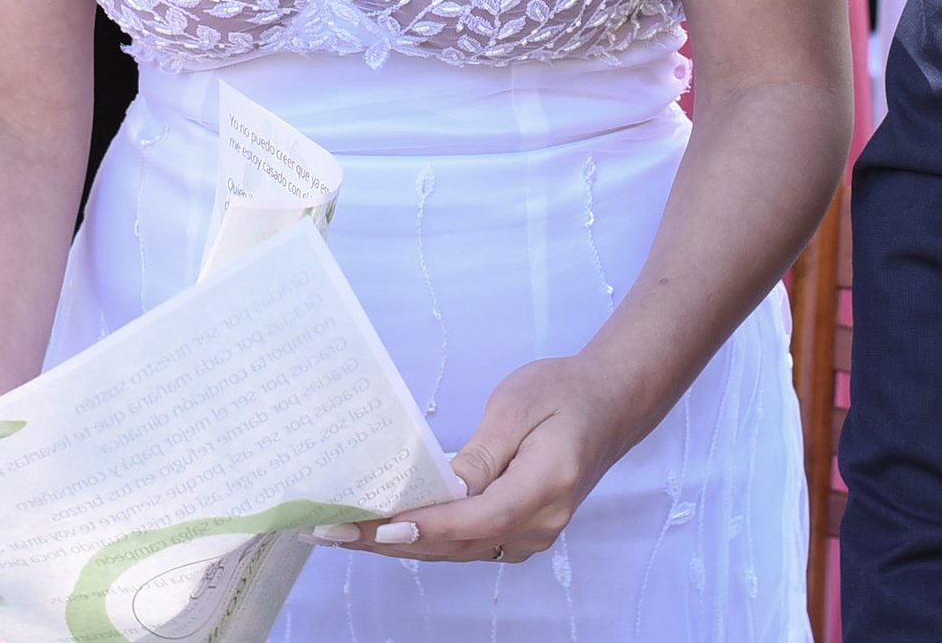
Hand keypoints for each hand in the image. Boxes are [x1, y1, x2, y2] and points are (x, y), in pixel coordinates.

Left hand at [324, 356, 636, 564]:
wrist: (612, 403)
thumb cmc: (566, 392)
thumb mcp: (520, 405)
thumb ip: (483, 452)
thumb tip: (443, 490)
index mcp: (547, 485)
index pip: (476, 518)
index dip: (423, 526)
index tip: (373, 526)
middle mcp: (541, 523)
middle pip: (457, 544)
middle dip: (389, 540)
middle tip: (330, 531)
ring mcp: (533, 534)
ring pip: (456, 550)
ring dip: (398, 544)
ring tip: (342, 534)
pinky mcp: (521, 532)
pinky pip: (466, 543)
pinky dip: (424, 539)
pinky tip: (385, 531)